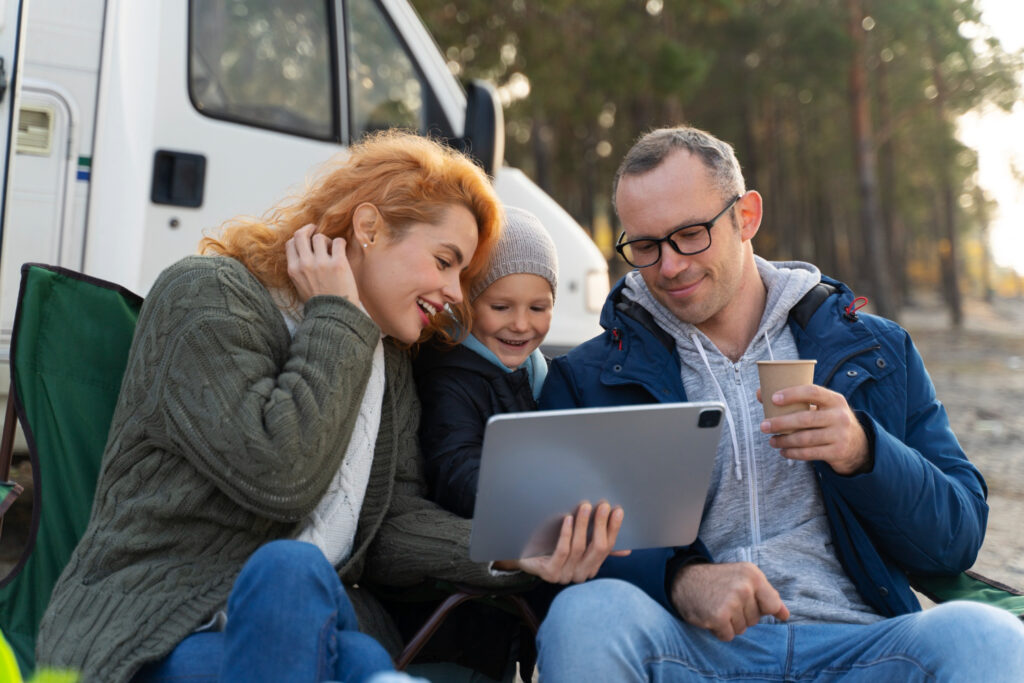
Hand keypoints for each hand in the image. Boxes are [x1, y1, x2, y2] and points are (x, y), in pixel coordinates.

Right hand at [285, 224, 359, 304]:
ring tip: (332, 249)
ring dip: (327, 240)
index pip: (290, 243)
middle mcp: (305, 264)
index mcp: (293, 270)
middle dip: (309, 229)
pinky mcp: (338, 263)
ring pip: (320, 237)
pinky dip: (340, 243)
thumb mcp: (300, 287)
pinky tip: (342, 250)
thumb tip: (303, 255)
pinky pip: (338, 241)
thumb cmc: (320, 303)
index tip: (306, 236)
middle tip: (316, 229)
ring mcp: (321, 263)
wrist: (334, 315)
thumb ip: (299, 270)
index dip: (299, 237)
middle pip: (301, 234)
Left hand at [495, 501, 629, 583]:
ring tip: (585, 506)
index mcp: (590, 568)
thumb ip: (597, 546)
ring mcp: (565, 575)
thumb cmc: (551, 548)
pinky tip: (567, 519)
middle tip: (603, 505)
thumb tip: (626, 550)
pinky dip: (566, 535)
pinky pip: (562, 552)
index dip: (613, 529)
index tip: (618, 510)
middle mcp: (580, 574)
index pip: (607, 548)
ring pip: (578, 548)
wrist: (522, 556)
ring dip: (583, 525)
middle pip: (596, 548)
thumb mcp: (577, 545)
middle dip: (600, 525)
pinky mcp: (549, 573)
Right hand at [670, 562, 788, 640]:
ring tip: (716, 606)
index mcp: (752, 575)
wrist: (682, 580)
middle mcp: (744, 586)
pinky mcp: (718, 616)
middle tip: (724, 600)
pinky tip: (710, 616)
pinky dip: (719, 631)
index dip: (761, 609)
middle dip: (741, 615)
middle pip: (756, 619)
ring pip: (742, 629)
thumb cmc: (715, 580)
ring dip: (729, 623)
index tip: (748, 603)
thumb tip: (786, 615)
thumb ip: (766, 595)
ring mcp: (731, 601)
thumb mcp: (743, 578)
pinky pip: (728, 635)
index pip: (772, 604)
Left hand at [757, 385, 869, 475]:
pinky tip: (783, 451)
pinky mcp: (837, 452)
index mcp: (835, 399)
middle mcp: (840, 416)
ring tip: (772, 441)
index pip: (813, 392)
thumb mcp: (821, 407)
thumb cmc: (829, 420)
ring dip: (784, 441)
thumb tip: (760, 393)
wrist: (857, 445)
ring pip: (805, 438)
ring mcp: (840, 435)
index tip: (773, 398)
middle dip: (780, 423)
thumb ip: (796, 400)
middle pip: (805, 419)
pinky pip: (810, 453)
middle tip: (763, 426)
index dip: (792, 394)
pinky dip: (793, 453)